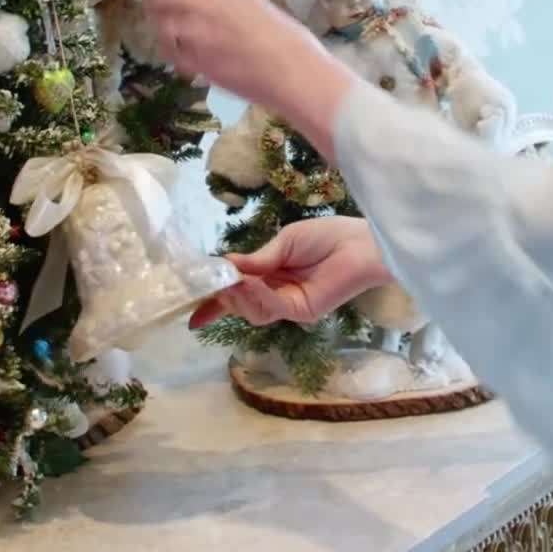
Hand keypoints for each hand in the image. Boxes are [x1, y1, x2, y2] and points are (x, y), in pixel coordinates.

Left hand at [146, 0, 355, 154]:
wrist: (296, 74)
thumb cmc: (291, 44)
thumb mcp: (263, 9)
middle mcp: (212, 8)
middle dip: (157, 1)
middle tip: (154, 10)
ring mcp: (203, 36)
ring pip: (165, 25)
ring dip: (162, 28)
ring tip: (164, 36)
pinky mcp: (200, 63)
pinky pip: (174, 56)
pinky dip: (173, 56)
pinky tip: (179, 59)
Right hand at [189, 215, 390, 327]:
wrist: (359, 243)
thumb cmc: (325, 236)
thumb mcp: (283, 243)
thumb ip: (257, 260)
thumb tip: (226, 267)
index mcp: (270, 276)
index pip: (237, 293)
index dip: (215, 304)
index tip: (192, 315)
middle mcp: (276, 294)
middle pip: (240, 306)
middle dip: (224, 296)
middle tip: (216, 282)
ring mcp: (288, 305)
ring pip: (252, 312)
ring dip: (238, 296)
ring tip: (234, 280)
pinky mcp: (301, 312)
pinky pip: (271, 308)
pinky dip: (258, 295)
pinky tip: (254, 282)